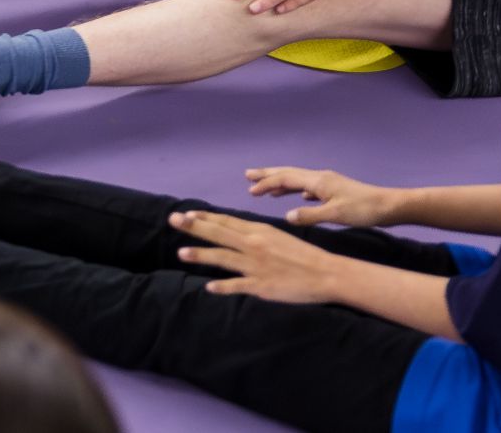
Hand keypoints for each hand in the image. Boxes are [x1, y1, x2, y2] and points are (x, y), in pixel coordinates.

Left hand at [170, 209, 344, 303]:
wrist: (327, 273)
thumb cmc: (303, 255)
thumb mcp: (277, 236)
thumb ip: (255, 234)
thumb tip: (235, 231)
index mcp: (259, 231)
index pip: (226, 221)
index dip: (205, 217)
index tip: (187, 213)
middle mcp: (254, 245)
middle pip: (219, 233)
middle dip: (194, 227)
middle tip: (173, 220)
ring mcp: (256, 266)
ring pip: (223, 258)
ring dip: (201, 255)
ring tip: (180, 253)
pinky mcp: (262, 285)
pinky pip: (238, 285)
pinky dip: (222, 286)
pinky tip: (208, 287)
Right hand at [244, 167, 403, 227]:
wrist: (389, 206)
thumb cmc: (362, 210)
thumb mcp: (335, 215)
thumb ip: (309, 215)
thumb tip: (286, 216)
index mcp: (317, 181)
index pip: (285, 178)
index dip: (267, 183)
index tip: (250, 190)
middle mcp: (320, 178)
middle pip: (289, 173)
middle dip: (268, 175)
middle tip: (248, 175)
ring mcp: (328, 183)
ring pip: (298, 179)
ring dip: (281, 182)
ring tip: (267, 188)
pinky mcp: (335, 190)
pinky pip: (309, 187)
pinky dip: (297, 190)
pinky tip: (298, 196)